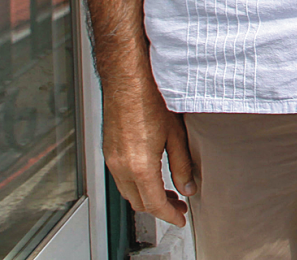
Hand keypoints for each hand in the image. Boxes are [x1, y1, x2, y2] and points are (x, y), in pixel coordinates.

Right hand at [103, 68, 195, 227]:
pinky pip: (121, 179)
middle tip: (178, 207)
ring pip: (128, 192)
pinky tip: (151, 177)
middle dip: (159, 209)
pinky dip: (136, 185)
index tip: (181, 218)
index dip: (169, 215)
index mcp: (140, 165)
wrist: (127, 79)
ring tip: (168, 193)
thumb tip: (188, 187)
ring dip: (147, 197)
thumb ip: (182, 165)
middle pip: (138, 202)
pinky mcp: (108, 151)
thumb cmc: (151, 98)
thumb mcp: (176, 134)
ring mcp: (111, 159)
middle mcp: (121, 166)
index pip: (154, 204)